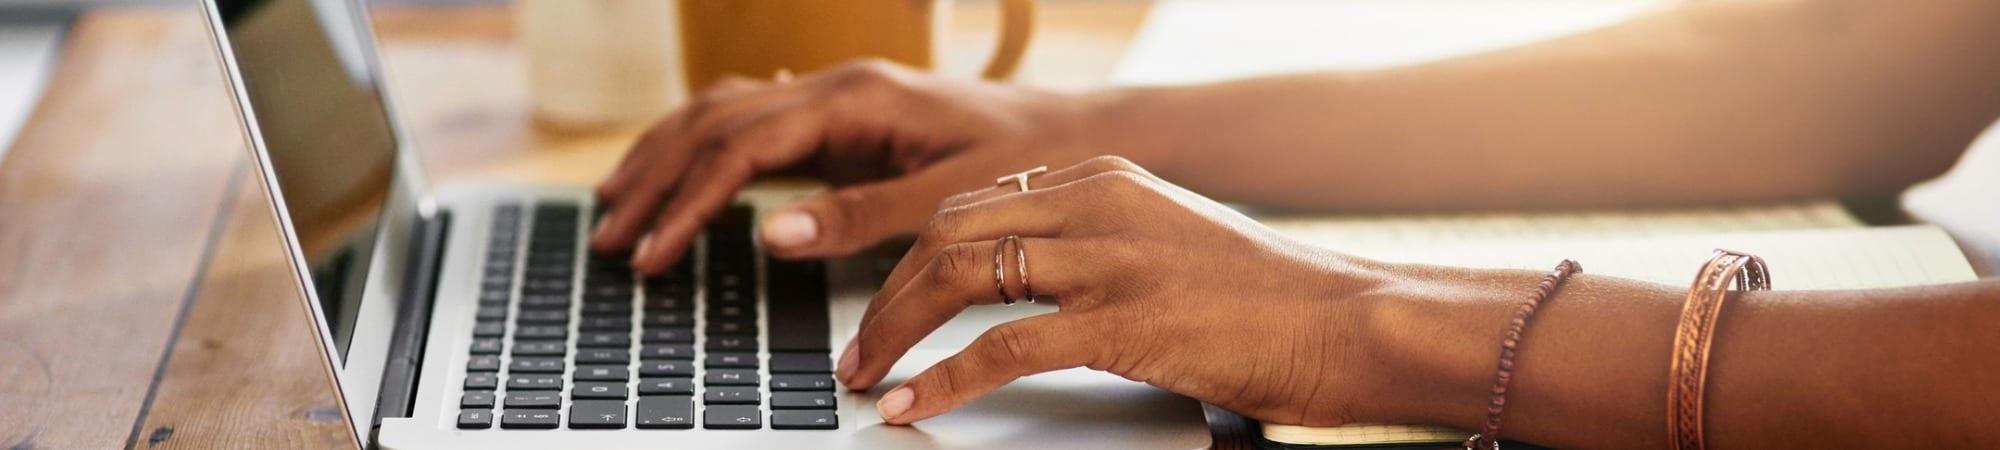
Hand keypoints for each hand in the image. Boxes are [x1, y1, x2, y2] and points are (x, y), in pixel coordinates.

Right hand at [590, 59, 1109, 273]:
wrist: (1074, 132)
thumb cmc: (1025, 161)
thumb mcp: (947, 199)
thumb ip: (858, 216)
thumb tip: (770, 234)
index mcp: (856, 100)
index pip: (741, 147)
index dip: (687, 203)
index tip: (654, 254)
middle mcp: (836, 87)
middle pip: (713, 122)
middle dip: (654, 180)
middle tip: (609, 238)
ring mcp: (836, 97)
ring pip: (723, 112)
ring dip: (665, 157)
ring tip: (617, 205)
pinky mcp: (843, 117)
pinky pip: (753, 120)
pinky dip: (704, 145)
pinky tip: (680, 164)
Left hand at [837, 156, 1405, 425]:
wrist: (1350, 321)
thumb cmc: (1269, 299)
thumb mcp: (1169, 244)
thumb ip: (1098, 247)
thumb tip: (1027, 284)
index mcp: (1105, 179)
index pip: (975, 204)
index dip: (912, 256)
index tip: (882, 299)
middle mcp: (1098, 204)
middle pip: (950, 232)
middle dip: (886, 293)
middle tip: (858, 347)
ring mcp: (1110, 259)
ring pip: (960, 277)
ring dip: (896, 331)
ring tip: (868, 375)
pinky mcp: (1125, 320)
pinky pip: (1003, 347)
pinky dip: (944, 378)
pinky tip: (915, 403)